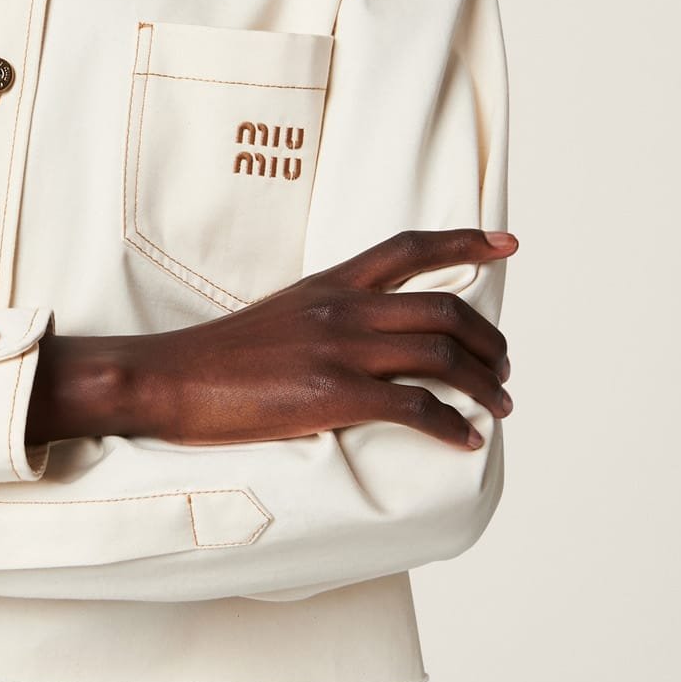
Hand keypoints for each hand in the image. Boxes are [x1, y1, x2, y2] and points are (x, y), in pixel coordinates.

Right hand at [30, 228, 516, 449]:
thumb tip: (374, 337)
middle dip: (492, 341)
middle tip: (504, 369)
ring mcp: (339, 348)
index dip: (466, 242)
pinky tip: (465, 439)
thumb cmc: (222, 356)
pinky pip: (416, 407)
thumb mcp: (284, 314)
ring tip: (500, 406)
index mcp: (330, 282)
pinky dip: (453, 425)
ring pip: (443, 356)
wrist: (171, 376)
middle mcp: (343, 307)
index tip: (509, 245)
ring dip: (486, 384)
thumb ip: (331, 315)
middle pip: (445, 310)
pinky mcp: (332, 393)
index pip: (410, 248)